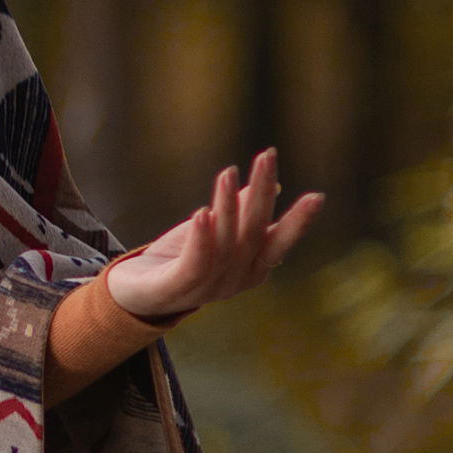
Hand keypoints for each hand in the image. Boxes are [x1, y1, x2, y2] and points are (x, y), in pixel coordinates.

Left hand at [105, 149, 323, 324]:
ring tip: (227, 172)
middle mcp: (234, 281)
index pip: (278, 243)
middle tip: (267, 156)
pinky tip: (202, 212)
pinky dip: (201, 238)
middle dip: (261, 194)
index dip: (298, 222)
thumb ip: (239, 211)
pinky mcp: (177, 289)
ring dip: (227, 206)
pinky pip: (194, 263)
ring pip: (224, 245)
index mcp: (250, 270)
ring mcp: (207, 289)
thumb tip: (274, 184)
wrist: (134, 296)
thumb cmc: (178, 259)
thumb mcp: (212, 230)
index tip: (317, 196)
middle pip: (253, 234)